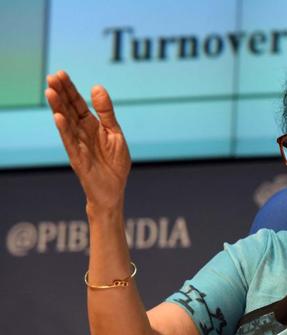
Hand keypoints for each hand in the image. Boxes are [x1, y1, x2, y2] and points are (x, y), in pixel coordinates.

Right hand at [45, 71, 130, 209]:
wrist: (115, 189)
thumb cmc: (115, 163)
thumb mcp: (115, 133)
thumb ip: (106, 113)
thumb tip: (97, 87)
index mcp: (91, 125)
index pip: (77, 104)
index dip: (70, 89)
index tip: (61, 73)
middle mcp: (81, 133)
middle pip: (68, 109)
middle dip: (61, 93)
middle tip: (52, 76)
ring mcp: (77, 145)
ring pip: (65, 123)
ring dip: (58, 107)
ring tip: (50, 91)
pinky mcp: (78, 158)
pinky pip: (70, 142)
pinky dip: (64, 129)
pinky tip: (58, 117)